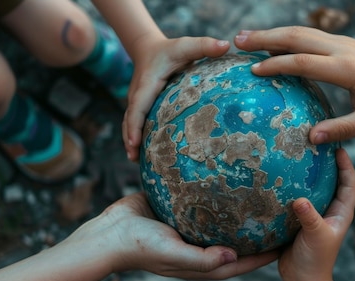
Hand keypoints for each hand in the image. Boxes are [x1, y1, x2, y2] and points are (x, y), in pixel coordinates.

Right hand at [86, 192, 277, 278]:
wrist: (109, 232)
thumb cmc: (140, 248)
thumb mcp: (173, 255)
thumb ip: (202, 259)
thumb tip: (235, 256)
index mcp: (201, 261)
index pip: (239, 262)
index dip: (262, 257)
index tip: (284, 245)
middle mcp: (198, 244)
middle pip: (234, 240)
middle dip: (255, 233)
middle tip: (278, 217)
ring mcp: (188, 227)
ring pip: (219, 220)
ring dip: (237, 212)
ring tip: (260, 196)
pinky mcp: (177, 209)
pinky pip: (201, 202)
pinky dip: (215, 195)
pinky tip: (227, 179)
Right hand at [123, 36, 229, 160]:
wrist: (149, 50)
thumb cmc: (170, 50)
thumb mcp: (186, 45)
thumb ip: (205, 45)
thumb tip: (226, 45)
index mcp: (147, 83)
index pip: (138, 106)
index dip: (135, 124)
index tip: (135, 141)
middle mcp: (136, 94)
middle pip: (129, 119)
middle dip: (130, 138)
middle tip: (134, 158)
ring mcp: (135, 102)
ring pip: (128, 124)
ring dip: (130, 142)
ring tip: (135, 161)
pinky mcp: (138, 107)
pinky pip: (134, 124)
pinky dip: (135, 138)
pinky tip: (141, 154)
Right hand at [233, 26, 354, 144]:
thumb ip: (342, 129)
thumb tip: (310, 138)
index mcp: (348, 69)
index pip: (304, 63)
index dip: (277, 65)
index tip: (253, 71)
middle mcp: (342, 50)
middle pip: (297, 37)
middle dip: (265, 38)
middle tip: (237, 41)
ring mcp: (343, 43)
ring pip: (302, 32)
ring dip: (273, 33)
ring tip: (246, 39)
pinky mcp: (344, 44)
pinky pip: (310, 35)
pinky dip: (287, 36)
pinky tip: (273, 42)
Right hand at [278, 148, 354, 280]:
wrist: (302, 280)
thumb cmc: (315, 260)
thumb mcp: (315, 236)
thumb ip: (309, 217)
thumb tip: (300, 200)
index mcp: (341, 214)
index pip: (349, 185)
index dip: (347, 166)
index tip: (340, 149)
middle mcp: (329, 212)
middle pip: (332, 183)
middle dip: (328, 165)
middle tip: (319, 146)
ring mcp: (314, 217)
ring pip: (314, 191)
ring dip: (309, 176)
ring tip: (299, 157)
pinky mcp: (299, 222)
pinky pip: (297, 200)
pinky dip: (292, 189)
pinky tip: (280, 179)